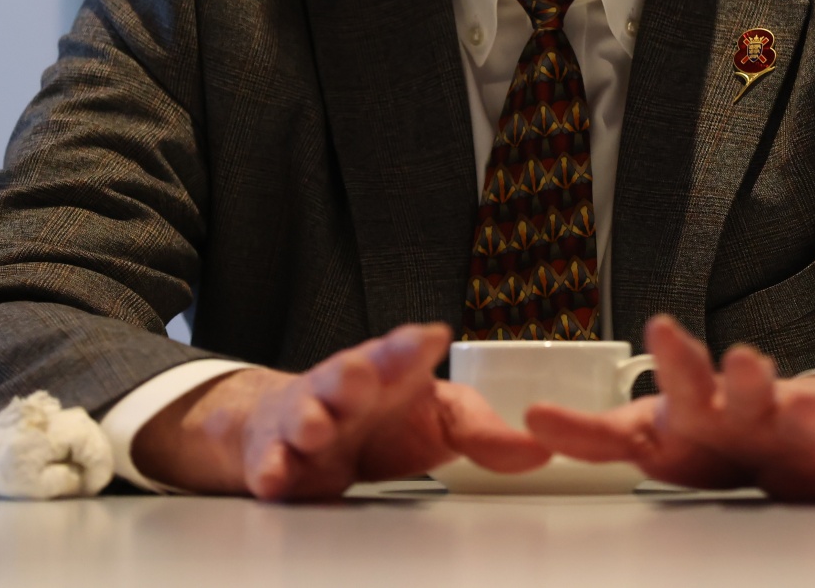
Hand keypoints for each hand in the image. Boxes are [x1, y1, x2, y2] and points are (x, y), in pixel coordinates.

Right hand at [130, 322, 549, 499]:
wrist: (309, 429)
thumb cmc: (383, 417)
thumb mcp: (440, 420)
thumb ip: (486, 434)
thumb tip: (542, 450)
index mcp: (391, 372)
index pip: (403, 350)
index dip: (413, 344)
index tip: (430, 339)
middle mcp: (347, 388)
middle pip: (347, 372)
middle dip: (352, 374)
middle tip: (360, 378)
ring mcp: (310, 418)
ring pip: (306, 413)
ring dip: (312, 419)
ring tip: (320, 429)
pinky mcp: (280, 454)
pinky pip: (272, 460)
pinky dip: (274, 468)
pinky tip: (278, 476)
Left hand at [524, 315, 814, 505]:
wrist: (799, 429)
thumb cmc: (716, 432)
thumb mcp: (653, 437)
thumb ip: (595, 435)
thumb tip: (530, 423)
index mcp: (700, 404)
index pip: (681, 375)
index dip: (672, 356)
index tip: (658, 326)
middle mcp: (748, 407)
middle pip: (742, 385)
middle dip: (743, 374)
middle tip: (740, 359)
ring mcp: (796, 428)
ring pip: (800, 413)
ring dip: (800, 408)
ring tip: (803, 405)